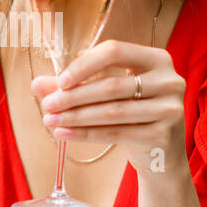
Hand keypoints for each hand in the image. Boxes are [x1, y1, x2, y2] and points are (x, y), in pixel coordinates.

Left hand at [29, 39, 186, 174]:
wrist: (163, 154)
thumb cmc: (133, 115)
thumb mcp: (108, 94)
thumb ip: (75, 85)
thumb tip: (37, 84)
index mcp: (157, 58)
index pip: (114, 52)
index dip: (84, 65)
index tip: (60, 81)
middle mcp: (169, 80)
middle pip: (112, 85)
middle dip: (74, 96)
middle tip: (47, 105)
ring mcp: (170, 109)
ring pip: (113, 111)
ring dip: (76, 116)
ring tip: (50, 120)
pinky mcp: (163, 135)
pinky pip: (117, 133)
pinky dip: (86, 134)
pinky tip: (65, 134)